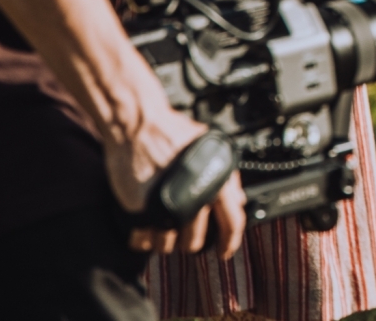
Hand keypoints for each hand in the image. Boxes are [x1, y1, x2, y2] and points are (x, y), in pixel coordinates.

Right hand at [105, 104, 245, 257]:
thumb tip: (239, 200)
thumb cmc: (172, 130)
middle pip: (193, 241)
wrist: (137, 123)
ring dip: (163, 240)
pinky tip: (142, 228)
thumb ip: (226, 175)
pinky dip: (141, 238)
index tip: (224, 251)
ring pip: (166, 245)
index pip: (232, 222)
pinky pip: (140, 240)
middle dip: (188, 241)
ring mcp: (164, 206)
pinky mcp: (139, 209)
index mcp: (215, 181)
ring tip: (160, 227)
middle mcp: (192, 197)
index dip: (230, 242)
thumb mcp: (210, 147)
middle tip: (181, 233)